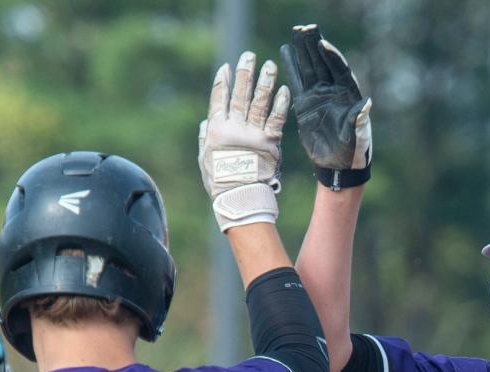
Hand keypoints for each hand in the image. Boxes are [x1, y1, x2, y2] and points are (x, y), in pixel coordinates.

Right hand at [198, 51, 289, 232]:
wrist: (240, 199)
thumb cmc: (220, 184)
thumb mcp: (205, 161)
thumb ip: (205, 139)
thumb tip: (205, 123)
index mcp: (217, 130)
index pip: (219, 100)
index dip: (222, 82)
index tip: (226, 68)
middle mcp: (234, 127)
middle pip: (240, 94)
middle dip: (244, 73)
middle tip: (249, 56)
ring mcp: (253, 133)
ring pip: (259, 101)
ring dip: (265, 81)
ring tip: (270, 66)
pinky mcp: (270, 142)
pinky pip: (276, 119)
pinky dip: (280, 104)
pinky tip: (284, 90)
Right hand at [281, 24, 371, 188]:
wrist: (338, 164)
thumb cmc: (352, 150)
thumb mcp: (357, 135)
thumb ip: (359, 119)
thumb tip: (366, 104)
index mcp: (348, 93)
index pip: (339, 69)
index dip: (331, 56)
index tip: (322, 44)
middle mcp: (333, 89)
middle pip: (322, 62)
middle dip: (314, 46)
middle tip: (304, 29)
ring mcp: (319, 94)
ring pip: (309, 67)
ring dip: (302, 51)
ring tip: (294, 33)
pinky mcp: (305, 103)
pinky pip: (297, 81)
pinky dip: (292, 66)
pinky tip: (285, 51)